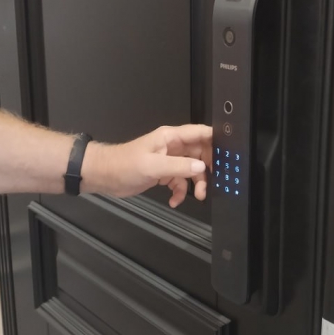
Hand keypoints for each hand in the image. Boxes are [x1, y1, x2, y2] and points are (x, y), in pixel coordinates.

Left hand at [82, 125, 211, 206]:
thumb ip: (178, 166)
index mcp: (171, 138)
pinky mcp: (163, 174)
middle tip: (212, 182)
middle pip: (200, 154)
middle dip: (207, 169)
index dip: (215, 141)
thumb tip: (200, 167)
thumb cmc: (124, 164)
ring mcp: (169, 161)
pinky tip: (174, 201)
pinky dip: (180, 192)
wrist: (105, 176)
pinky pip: (180, 182)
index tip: (228, 155)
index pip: (200, 133)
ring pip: (192, 170)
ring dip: (196, 184)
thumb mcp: (153, 165)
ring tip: (197, 196)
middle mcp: (173, 147)